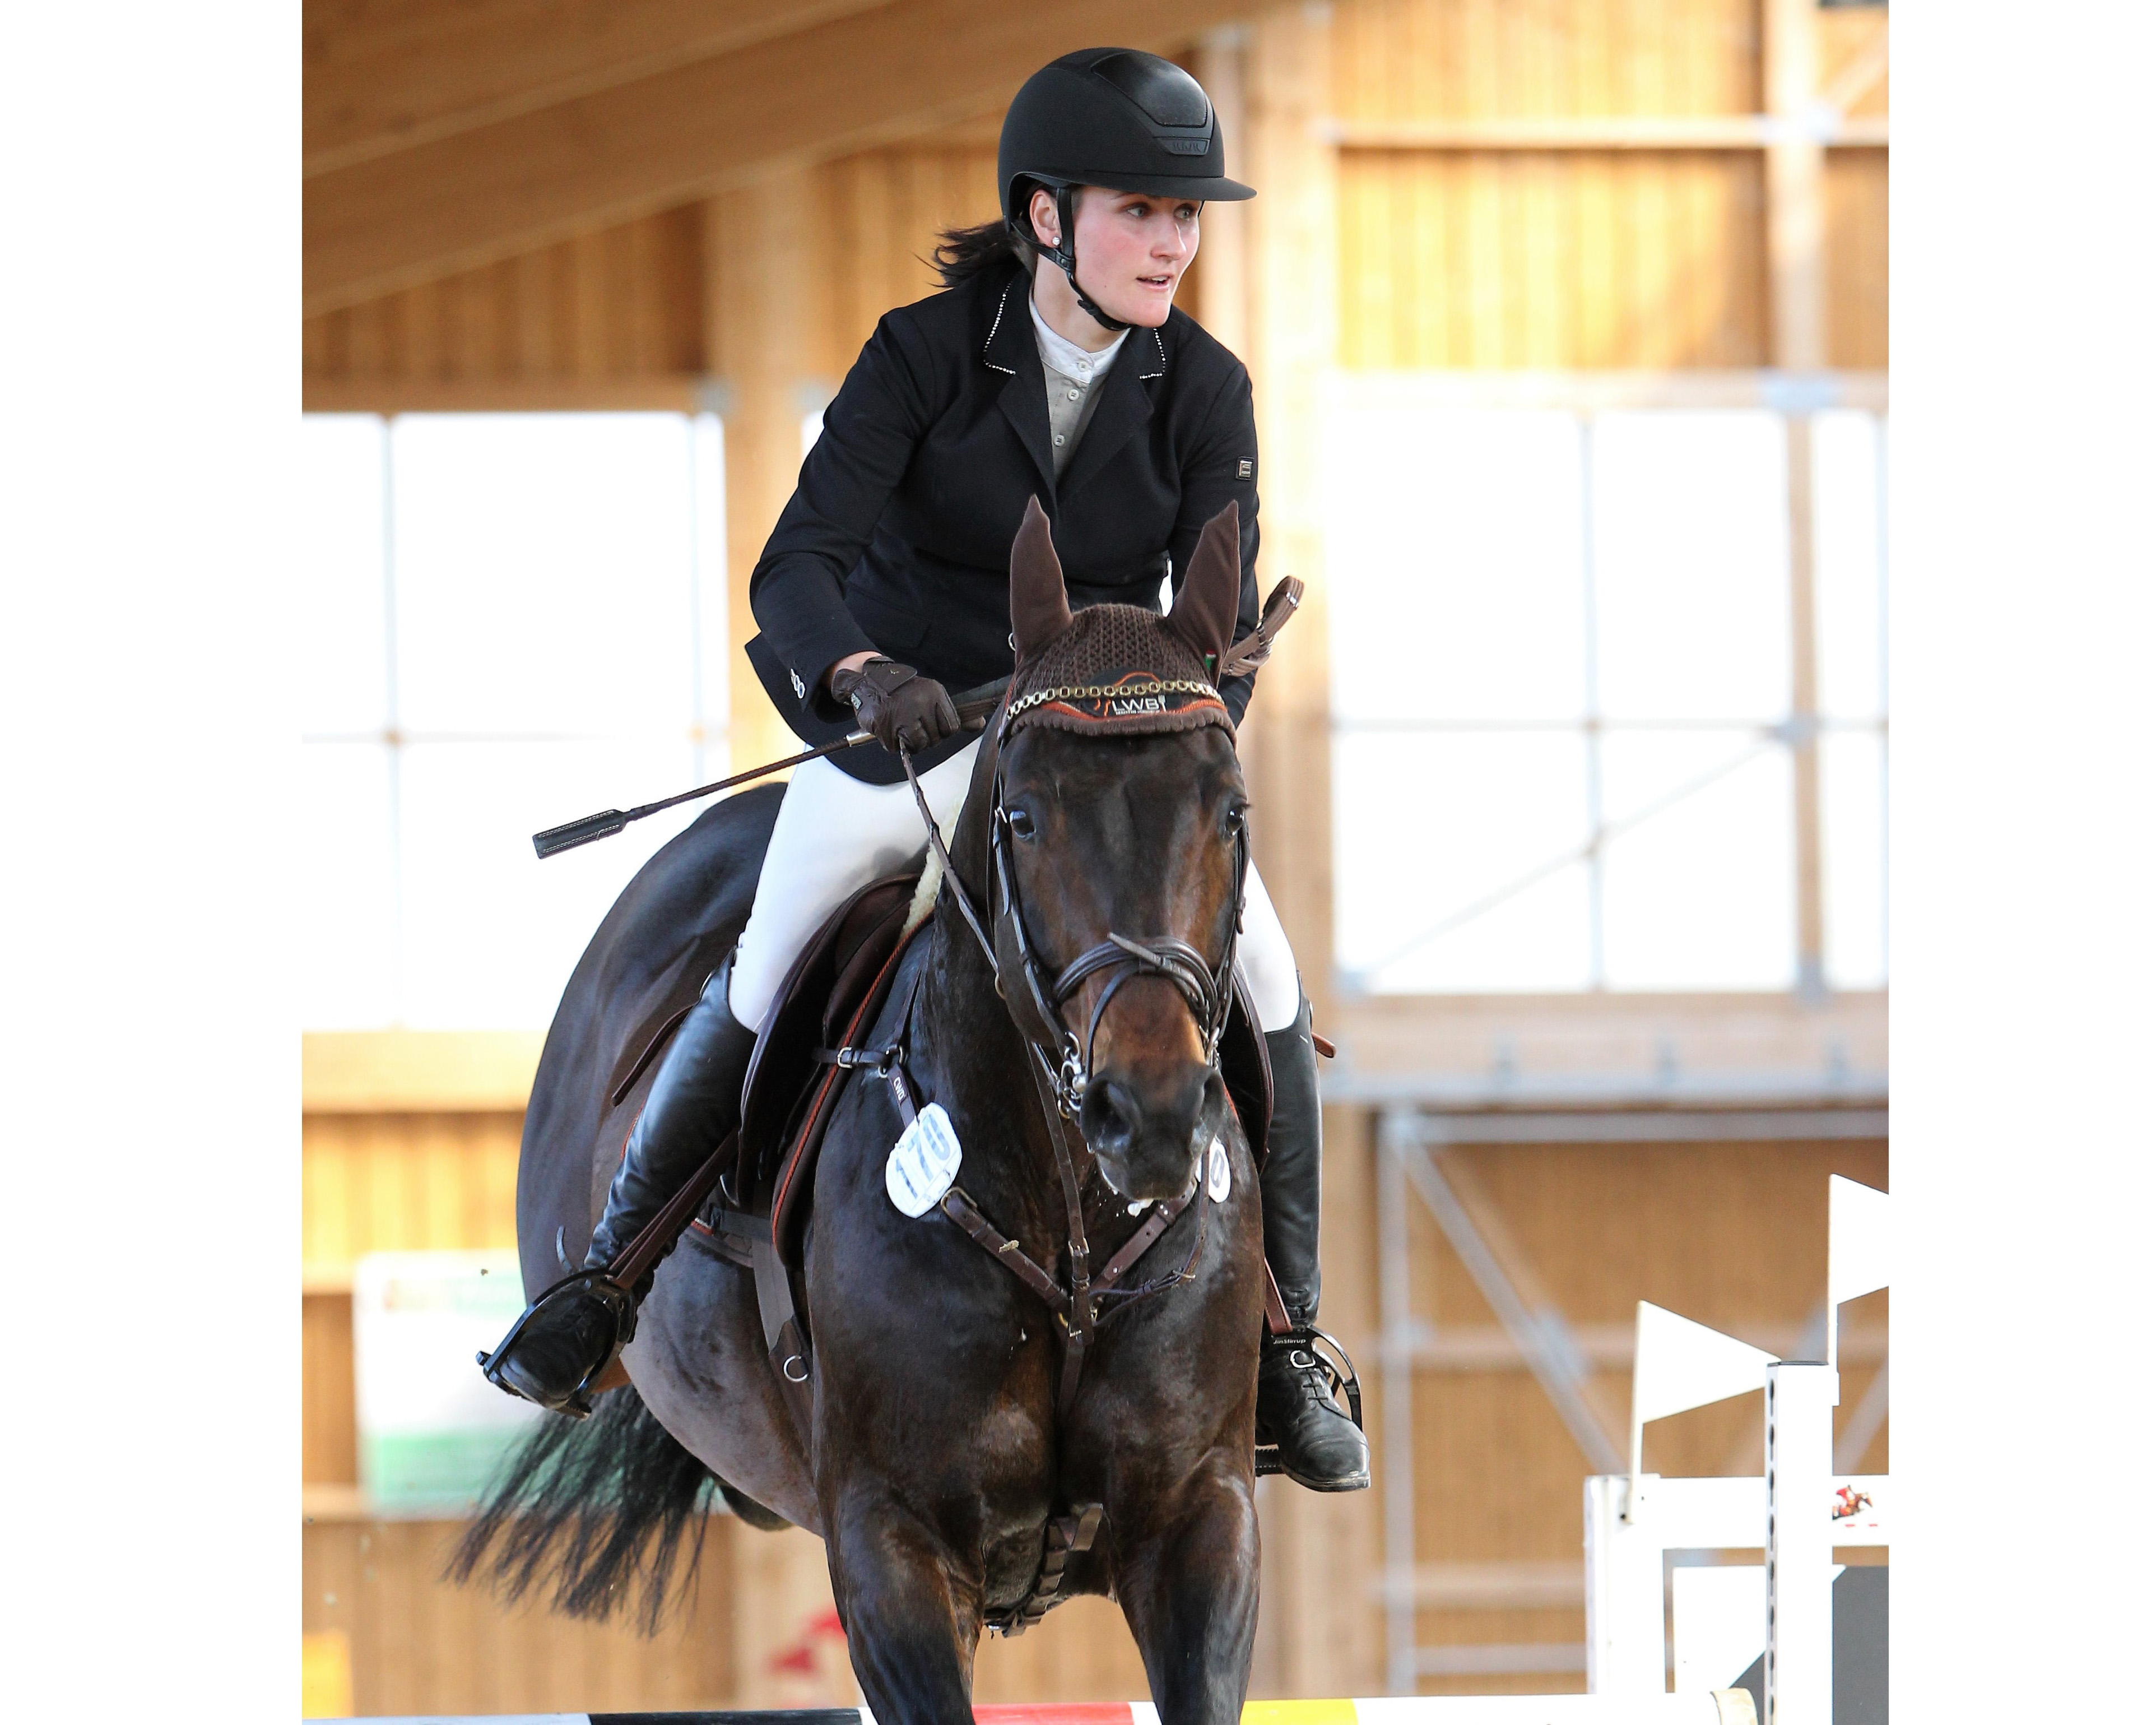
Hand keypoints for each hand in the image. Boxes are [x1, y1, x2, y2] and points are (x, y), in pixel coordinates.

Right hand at [828, 657, 959, 753]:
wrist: (870, 683)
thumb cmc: (903, 693)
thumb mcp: (932, 697)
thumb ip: (954, 714)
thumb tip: (979, 725)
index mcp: (934, 692)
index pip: (952, 726)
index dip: (942, 730)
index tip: (931, 723)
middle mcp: (920, 701)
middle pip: (937, 738)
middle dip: (927, 737)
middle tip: (914, 724)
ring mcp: (902, 713)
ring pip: (920, 745)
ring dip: (912, 743)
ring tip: (904, 728)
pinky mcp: (886, 724)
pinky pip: (899, 747)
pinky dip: (896, 744)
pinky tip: (893, 730)